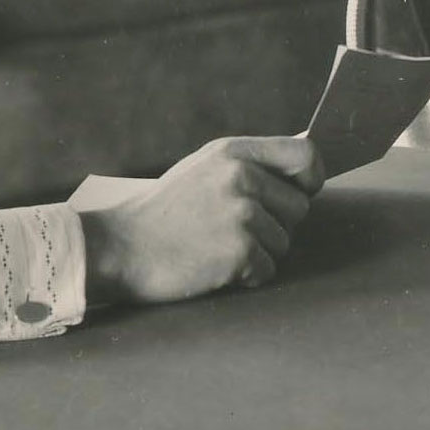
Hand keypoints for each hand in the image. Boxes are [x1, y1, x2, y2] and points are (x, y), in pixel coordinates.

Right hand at [79, 135, 323, 307]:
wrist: (118, 249)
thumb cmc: (163, 212)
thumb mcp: (204, 168)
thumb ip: (249, 164)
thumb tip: (304, 163)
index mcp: (234, 152)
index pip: (305, 153)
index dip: (311, 176)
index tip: (304, 191)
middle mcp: (242, 178)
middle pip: (299, 207)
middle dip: (276, 224)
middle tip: (233, 230)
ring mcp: (241, 214)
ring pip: (284, 242)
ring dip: (258, 252)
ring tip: (216, 246)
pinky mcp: (239, 251)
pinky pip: (267, 270)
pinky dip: (246, 276)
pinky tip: (213, 266)